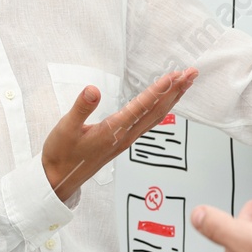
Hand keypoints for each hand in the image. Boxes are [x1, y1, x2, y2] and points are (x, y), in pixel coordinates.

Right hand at [42, 68, 197, 202]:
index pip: (141, 107)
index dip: (158, 90)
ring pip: (157, 116)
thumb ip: (81, 108)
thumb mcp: (66, 128)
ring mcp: (127, 139)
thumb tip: (93, 89)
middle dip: (176, 91)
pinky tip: (166, 102)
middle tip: (191, 73)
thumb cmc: (62, 153)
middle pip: (157, 111)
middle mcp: (126, 136)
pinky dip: (162, 108)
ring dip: (173, 98)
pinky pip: (150, 122)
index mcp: (113, 131)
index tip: (173, 76)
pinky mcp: (124, 140)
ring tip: (186, 83)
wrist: (60, 178)